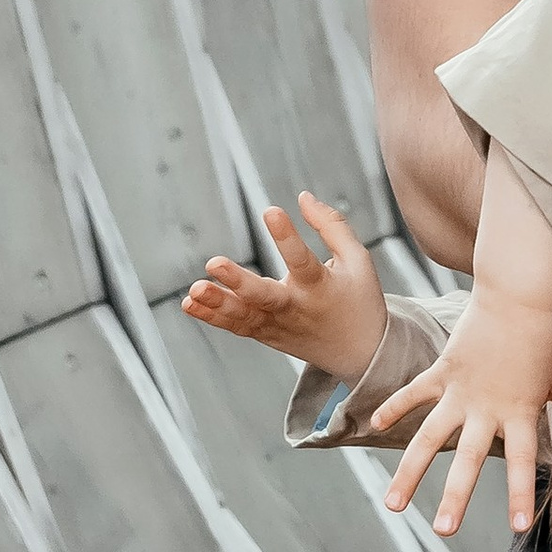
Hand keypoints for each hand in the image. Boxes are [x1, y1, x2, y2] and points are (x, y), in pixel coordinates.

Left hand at [183, 192, 386, 381]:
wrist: (361, 355)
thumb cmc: (359, 300)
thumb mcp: (358, 260)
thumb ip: (332, 226)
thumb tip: (302, 196)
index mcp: (321, 286)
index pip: (302, 260)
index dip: (287, 236)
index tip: (271, 210)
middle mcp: (296, 308)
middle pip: (264, 297)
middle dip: (238, 282)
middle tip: (213, 263)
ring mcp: (278, 325)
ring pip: (243, 316)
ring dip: (217, 303)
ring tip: (194, 290)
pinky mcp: (266, 335)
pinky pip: (236, 327)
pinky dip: (213, 317)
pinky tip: (190, 304)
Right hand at [372, 284, 551, 538]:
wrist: (518, 289)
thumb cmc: (546, 330)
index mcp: (521, 410)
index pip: (523, 459)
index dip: (520, 493)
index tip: (518, 526)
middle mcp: (487, 407)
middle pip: (468, 460)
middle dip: (455, 498)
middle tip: (443, 530)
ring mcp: (461, 390)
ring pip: (428, 438)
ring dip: (409, 473)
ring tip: (392, 505)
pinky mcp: (443, 369)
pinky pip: (414, 392)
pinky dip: (394, 406)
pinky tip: (371, 423)